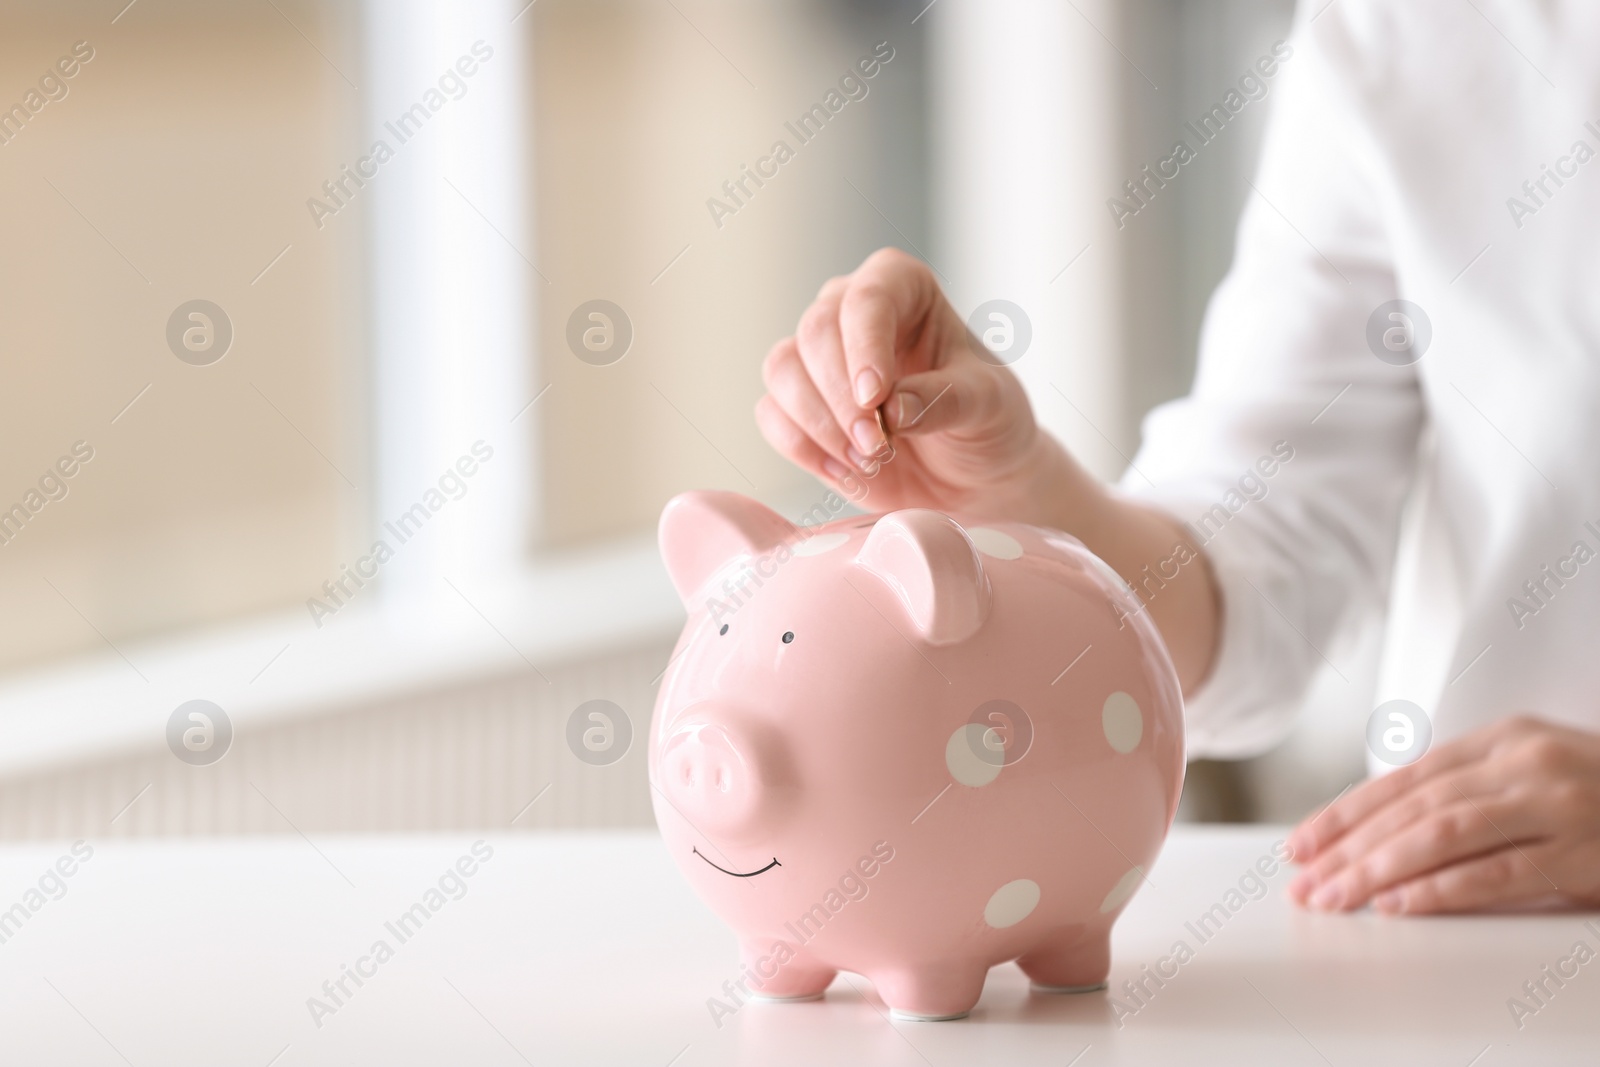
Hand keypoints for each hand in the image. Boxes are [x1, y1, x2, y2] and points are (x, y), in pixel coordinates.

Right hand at [755, 247, 1062, 521]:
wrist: (971, 474)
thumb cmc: (986, 421)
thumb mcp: (988, 405)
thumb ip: (946, 399)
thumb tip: (891, 409)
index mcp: (904, 287)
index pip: (869, 297)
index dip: (864, 346)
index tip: (876, 398)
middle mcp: (852, 310)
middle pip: (815, 331)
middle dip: (841, 397)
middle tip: (879, 445)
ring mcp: (819, 356)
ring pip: (783, 369)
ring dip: (820, 423)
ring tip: (871, 459)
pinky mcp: (798, 404)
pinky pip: (772, 414)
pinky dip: (804, 447)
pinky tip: (848, 469)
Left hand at [1286, 715, 1599, 913]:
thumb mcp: (1536, 778)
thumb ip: (1473, 794)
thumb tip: (1385, 835)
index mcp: (1506, 738)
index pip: (1405, 778)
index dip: (1346, 813)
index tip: (1301, 846)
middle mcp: (1526, 762)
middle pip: (1413, 806)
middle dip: (1349, 848)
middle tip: (1305, 883)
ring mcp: (1558, 803)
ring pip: (1442, 834)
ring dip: (1379, 870)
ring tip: (1336, 898)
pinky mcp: (1585, 850)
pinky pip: (1498, 873)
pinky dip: (1441, 890)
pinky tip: (1400, 906)